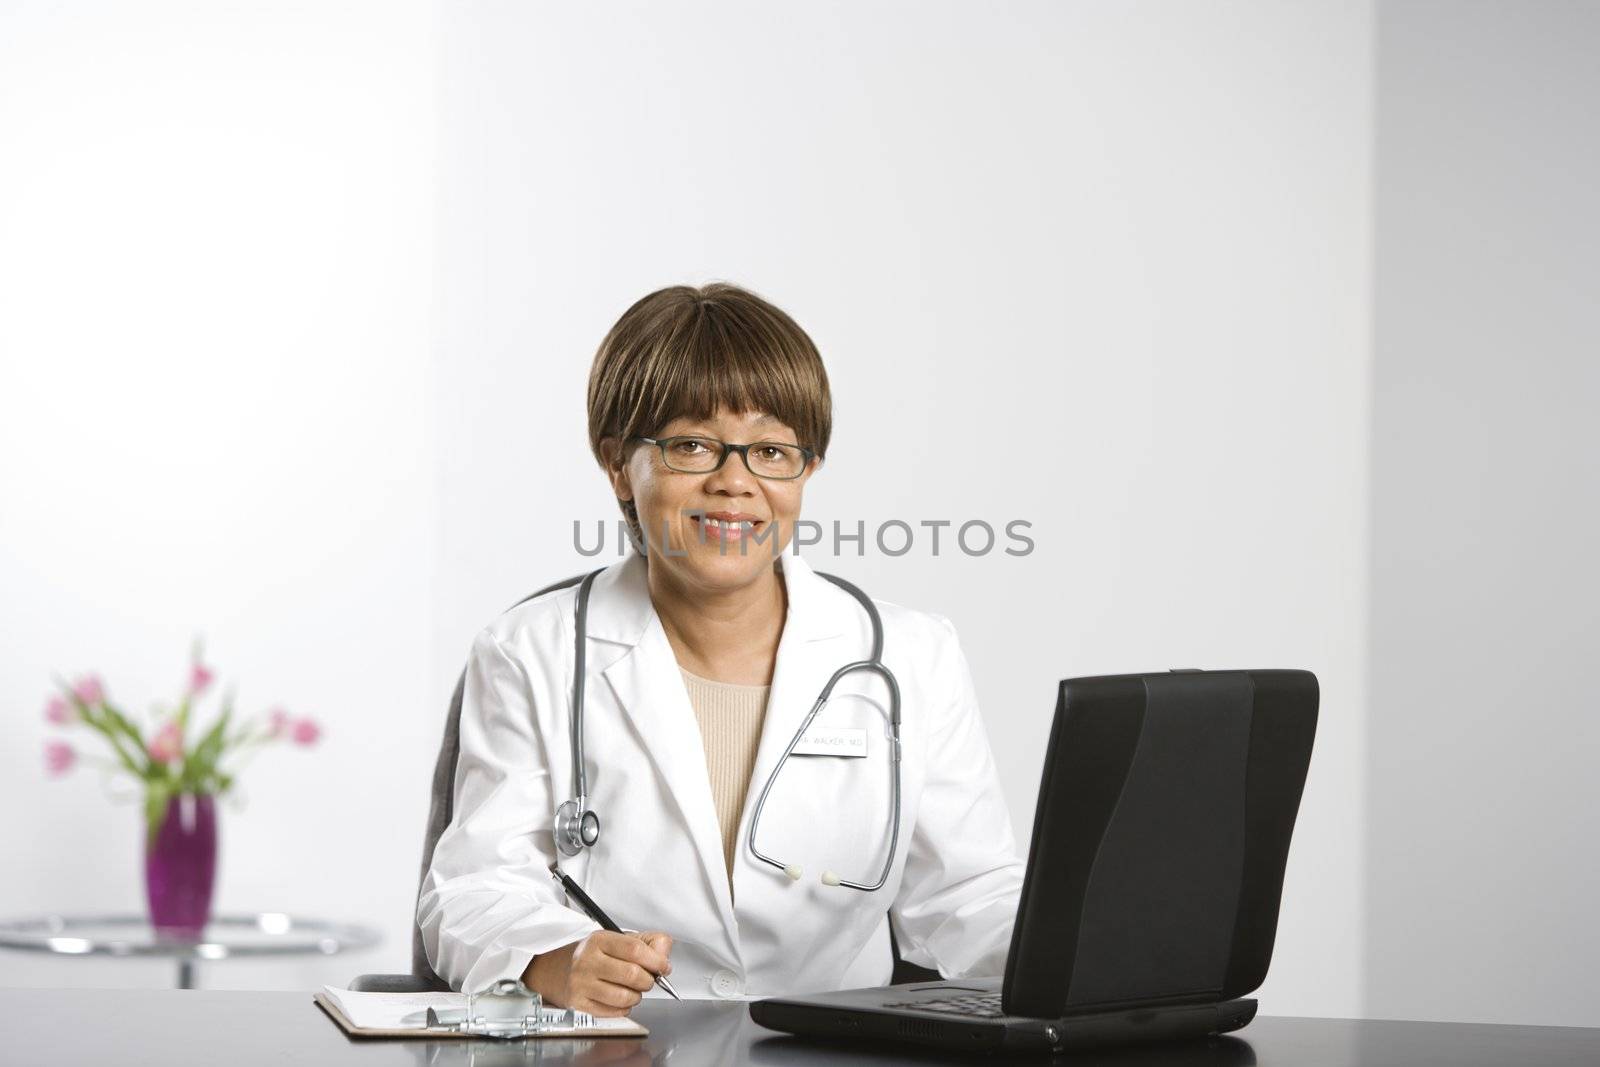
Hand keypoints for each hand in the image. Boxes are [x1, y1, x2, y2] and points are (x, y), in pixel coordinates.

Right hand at [521, 930, 673, 1016]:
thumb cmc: (594, 956)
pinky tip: (620, 998)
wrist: (557, 970)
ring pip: (625, 997)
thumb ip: (648, 941)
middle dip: (648, 980)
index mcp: (599, 940)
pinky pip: (614, 1012)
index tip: (663, 966)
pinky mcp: (578, 1003)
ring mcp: (581, 983)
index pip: (635, 949)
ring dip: (637, 996)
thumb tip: (664, 954)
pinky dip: (624, 1008)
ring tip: (633, 989)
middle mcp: (587, 961)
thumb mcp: (619, 939)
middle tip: (647, 979)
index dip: (656, 960)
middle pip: (632, 975)